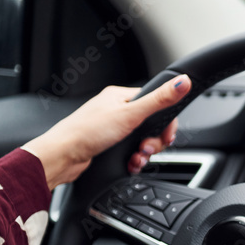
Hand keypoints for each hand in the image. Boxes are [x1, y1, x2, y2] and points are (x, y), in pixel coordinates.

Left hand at [22, 76, 190, 189]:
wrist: (62, 157)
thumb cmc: (87, 132)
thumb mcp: (131, 114)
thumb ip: (160, 100)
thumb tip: (183, 81)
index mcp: (122, 97)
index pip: (156, 104)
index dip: (165, 123)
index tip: (166, 136)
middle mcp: (117, 111)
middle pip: (151, 126)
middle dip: (153, 142)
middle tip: (145, 149)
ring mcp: (112, 129)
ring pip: (142, 142)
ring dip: (144, 154)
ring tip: (136, 158)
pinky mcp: (108, 146)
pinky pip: (131, 153)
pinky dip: (134, 161)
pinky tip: (129, 164)